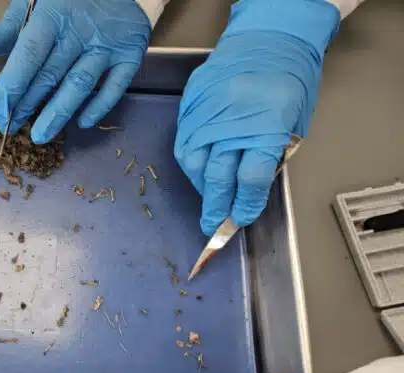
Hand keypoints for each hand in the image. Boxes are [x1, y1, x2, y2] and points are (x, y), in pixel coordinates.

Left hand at [0, 0, 152, 143]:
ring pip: (79, 85)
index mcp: (53, 15)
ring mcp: (108, 43)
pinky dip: (99, 107)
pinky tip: (82, 122)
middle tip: (12, 127)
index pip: (27, 57)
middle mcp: (81, 30)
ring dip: (57, 114)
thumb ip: (10, 25)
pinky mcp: (131, 52)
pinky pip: (115, 86)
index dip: (11, 87)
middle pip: (50, 75)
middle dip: (28, 105)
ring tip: (40, 135)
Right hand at [174, 0, 339, 234]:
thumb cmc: (289, 81)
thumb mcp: (293, 123)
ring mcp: (206, 112)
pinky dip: (190, 162)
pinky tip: (198, 170)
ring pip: (193, 162)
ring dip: (200, 185)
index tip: (241, 218)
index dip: (245, 204)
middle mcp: (232, 121)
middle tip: (211, 226)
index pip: (250, 179)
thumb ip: (270, 156)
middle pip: (218, 176)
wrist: (267, 40)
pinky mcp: (191, 104)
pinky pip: (184, 141)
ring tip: (207, 198)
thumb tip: (249, 188)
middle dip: (215, 205)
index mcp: (266, 127)